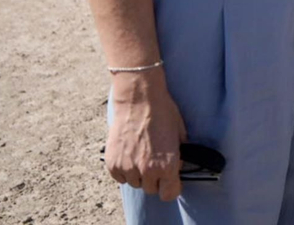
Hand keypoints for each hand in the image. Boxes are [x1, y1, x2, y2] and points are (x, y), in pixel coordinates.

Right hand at [105, 69, 186, 199]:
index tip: (171, 181)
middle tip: (155, 162)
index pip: (169, 194)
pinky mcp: (113, 164)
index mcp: (167, 165)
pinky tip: (130, 155)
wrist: (139, 99)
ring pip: (135, 183)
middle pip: (151, 189)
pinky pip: (120, 177)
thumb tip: (179, 164)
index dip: (171, 187)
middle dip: (155, 179)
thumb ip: (179, 154)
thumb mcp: (180, 133)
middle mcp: (147, 170)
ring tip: (141, 155)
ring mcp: (128, 168)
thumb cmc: (162, 112)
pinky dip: (124, 170)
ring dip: (139, 174)